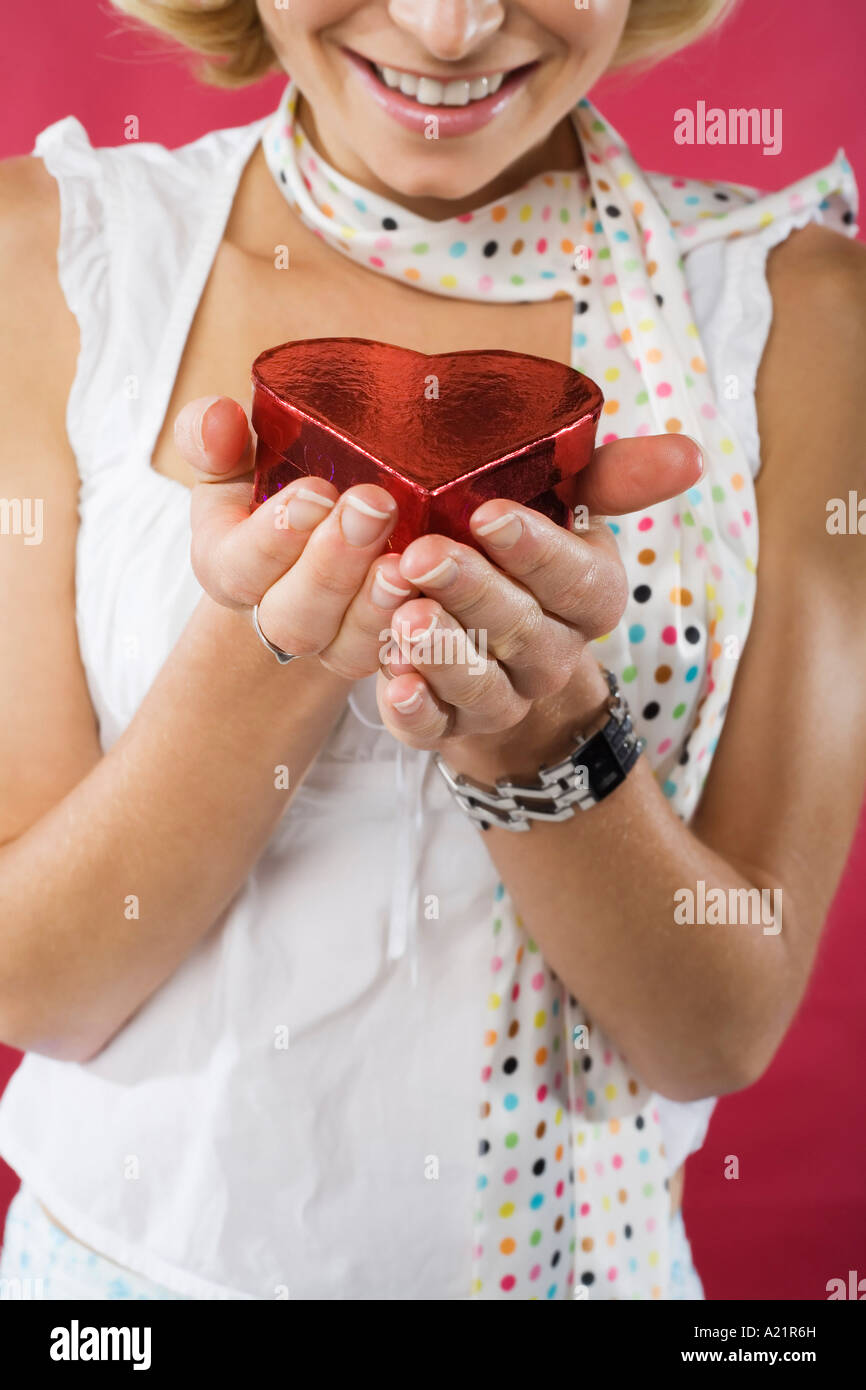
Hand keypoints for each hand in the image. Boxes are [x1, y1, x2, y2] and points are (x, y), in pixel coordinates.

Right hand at [175, 396, 415, 677]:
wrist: (317, 545)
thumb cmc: (273, 493)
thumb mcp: (234, 461)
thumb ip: (212, 437)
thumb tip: (216, 418)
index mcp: (230, 568)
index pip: (242, 565)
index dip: (276, 535)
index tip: (316, 491)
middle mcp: (277, 616)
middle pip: (294, 614)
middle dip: (333, 564)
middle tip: (374, 506)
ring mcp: (331, 642)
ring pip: (348, 645)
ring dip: (376, 607)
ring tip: (405, 565)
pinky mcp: (379, 650)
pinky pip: (397, 659)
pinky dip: (418, 637)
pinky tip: (439, 601)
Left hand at [376, 434, 703, 773]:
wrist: (485, 637)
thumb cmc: (521, 554)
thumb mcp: (569, 504)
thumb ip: (618, 477)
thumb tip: (690, 453)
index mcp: (587, 597)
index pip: (577, 580)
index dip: (536, 550)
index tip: (488, 513)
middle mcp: (550, 656)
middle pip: (522, 631)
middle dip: (473, 591)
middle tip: (424, 555)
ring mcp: (501, 697)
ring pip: (481, 685)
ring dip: (443, 652)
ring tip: (404, 617)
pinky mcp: (446, 725)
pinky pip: (433, 728)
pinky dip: (415, 709)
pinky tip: (394, 682)